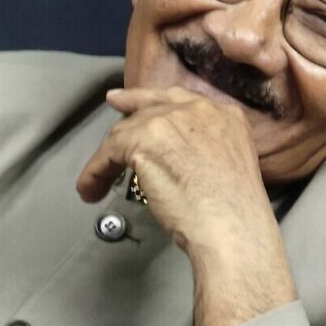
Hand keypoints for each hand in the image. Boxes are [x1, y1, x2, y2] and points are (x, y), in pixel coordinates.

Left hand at [76, 86, 296, 325]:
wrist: (230, 224)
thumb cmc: (235, 214)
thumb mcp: (230, 168)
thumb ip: (208, 154)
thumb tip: (182, 164)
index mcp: (224, 116)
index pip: (181, 101)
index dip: (157, 102)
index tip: (139, 101)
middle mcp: (197, 110)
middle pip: (152, 108)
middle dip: (130, 108)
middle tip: (113, 104)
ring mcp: (169, 121)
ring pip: (126, 132)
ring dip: (107, 158)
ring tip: (95, 182)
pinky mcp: (143, 141)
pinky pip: (109, 153)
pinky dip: (95, 172)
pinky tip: (90, 189)